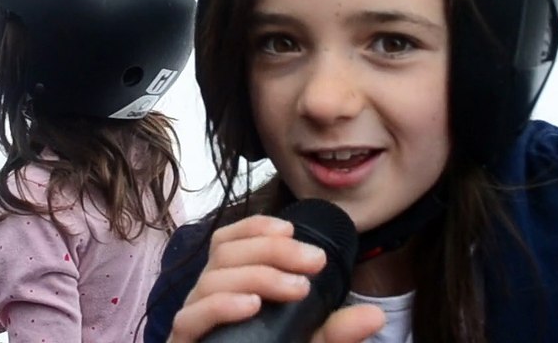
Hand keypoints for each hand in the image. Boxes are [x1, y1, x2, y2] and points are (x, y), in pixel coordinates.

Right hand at [168, 216, 384, 342]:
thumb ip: (336, 332)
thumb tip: (374, 316)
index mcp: (229, 286)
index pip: (229, 240)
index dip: (255, 227)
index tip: (291, 231)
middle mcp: (206, 298)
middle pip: (224, 252)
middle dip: (271, 250)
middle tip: (315, 261)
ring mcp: (192, 321)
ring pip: (211, 279)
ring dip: (256, 275)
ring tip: (296, 288)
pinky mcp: (183, 342)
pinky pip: (190, 317)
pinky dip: (221, 306)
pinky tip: (251, 306)